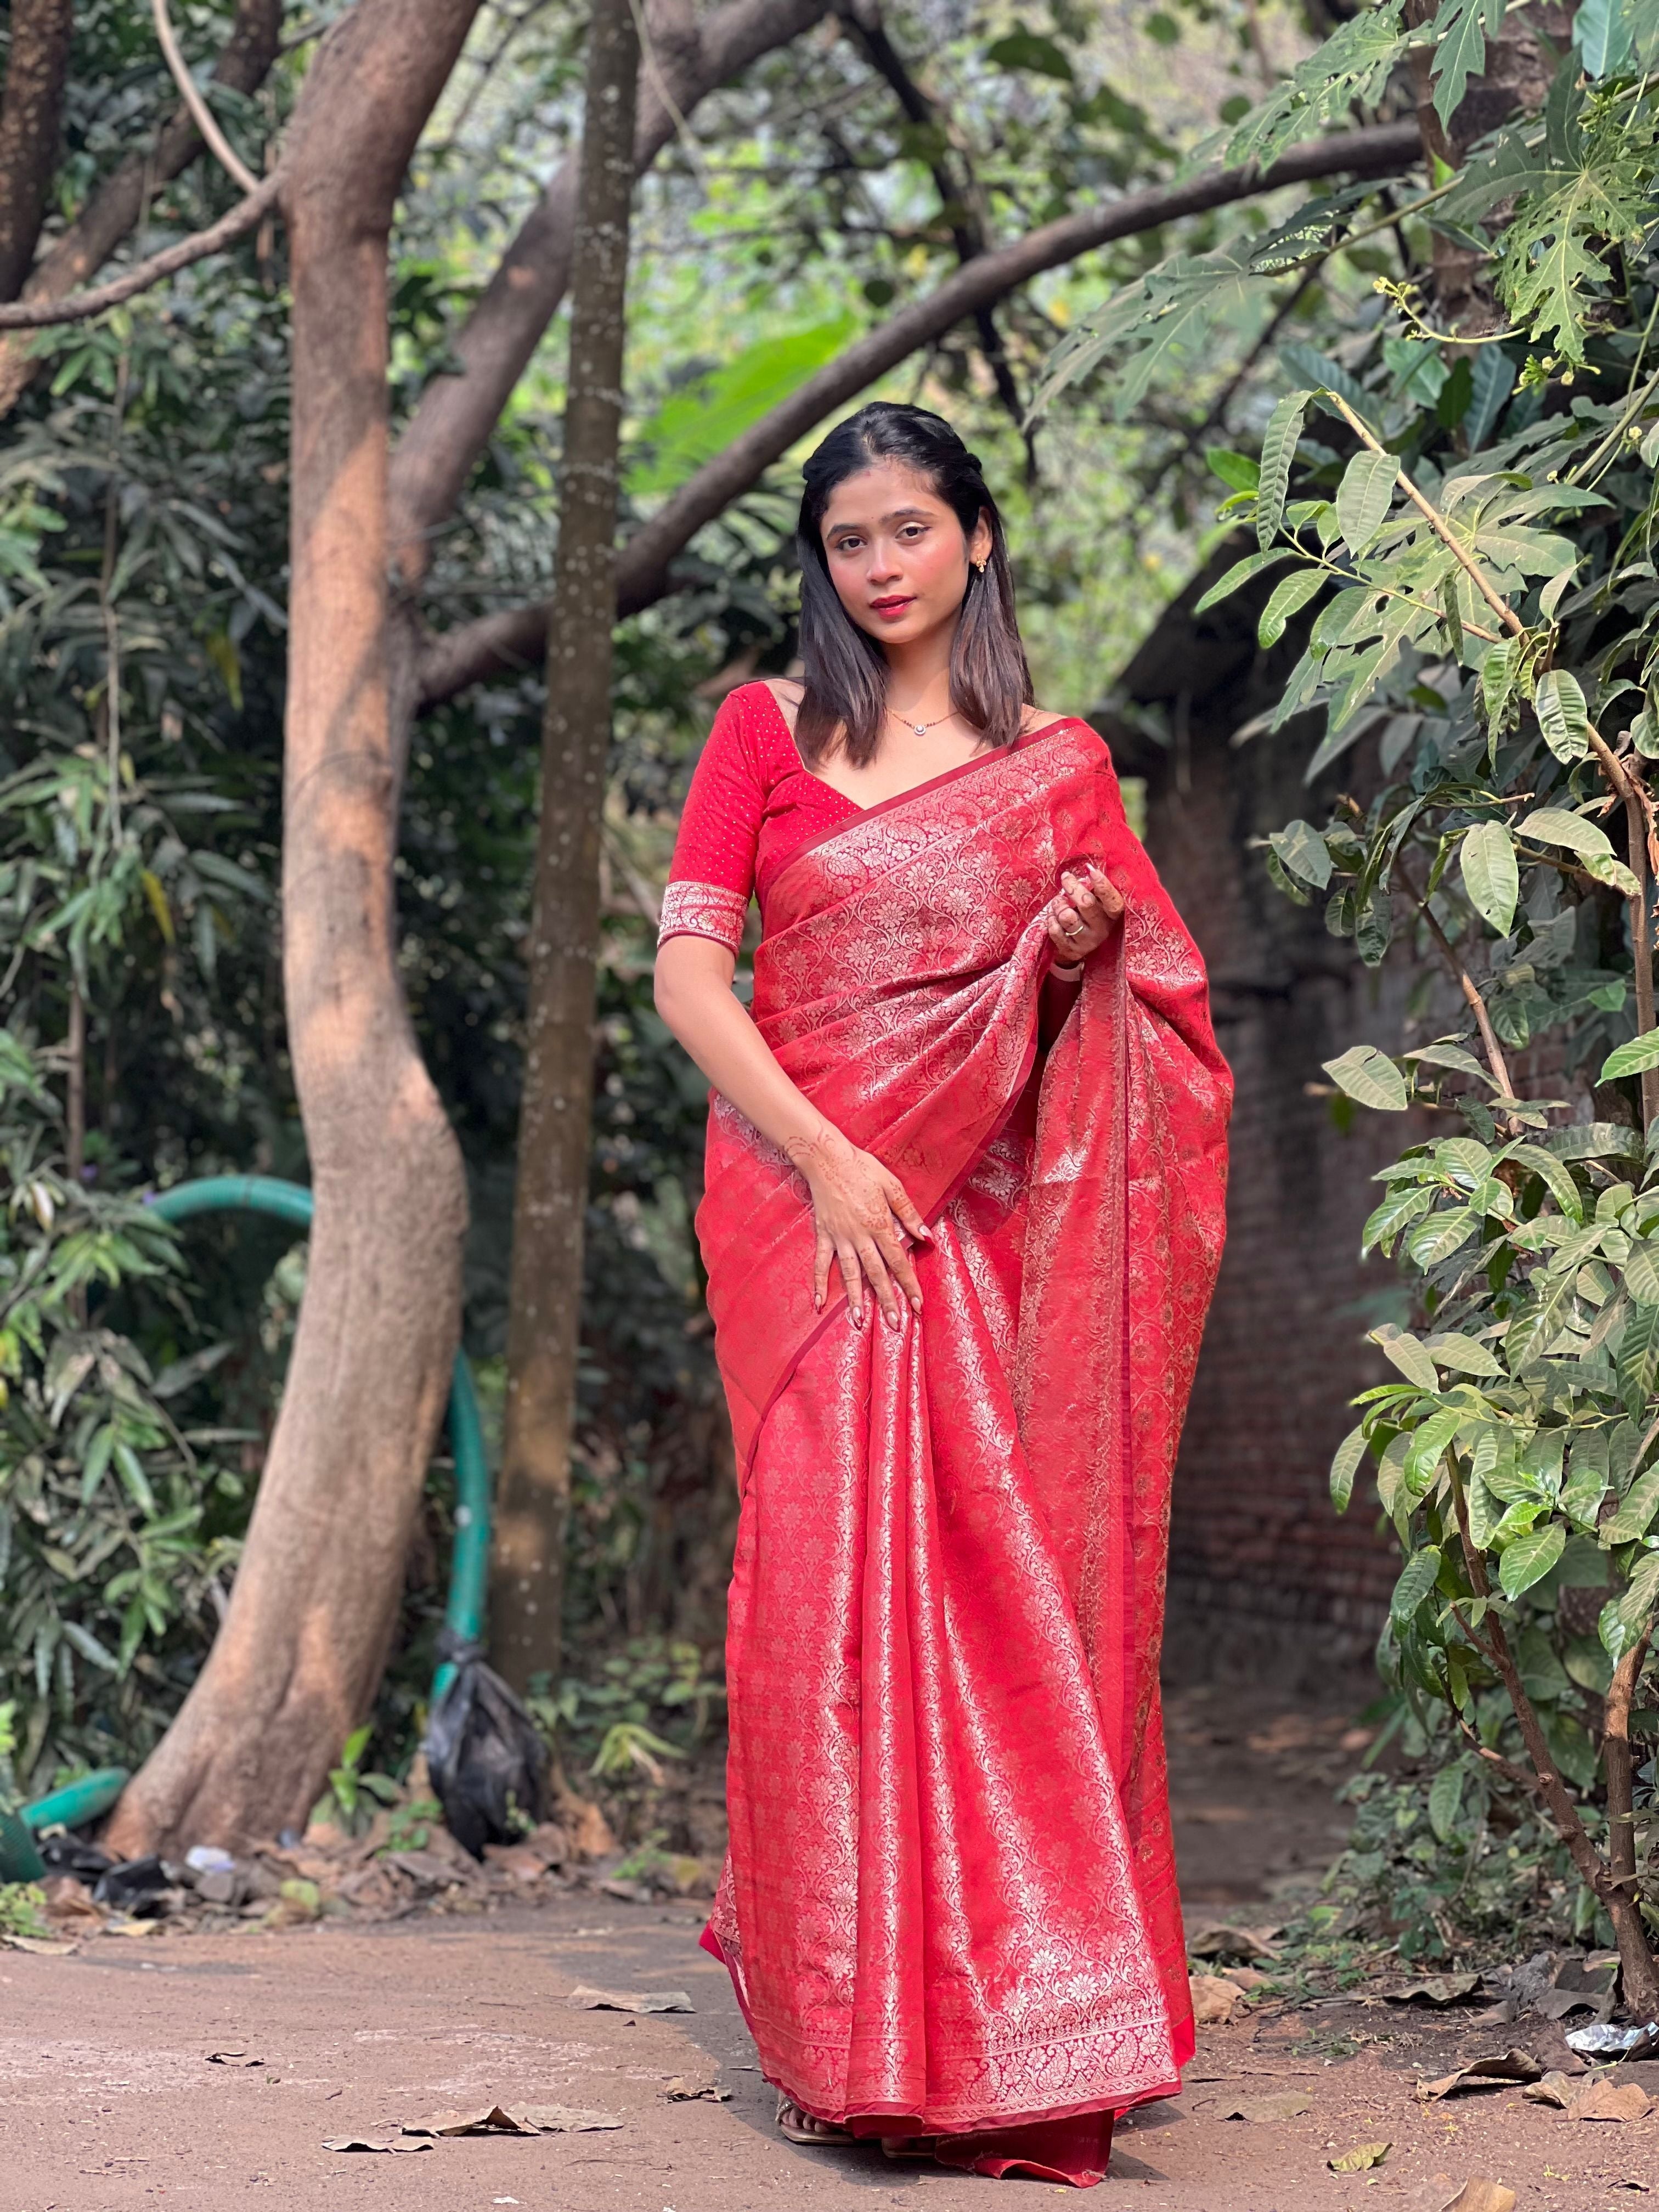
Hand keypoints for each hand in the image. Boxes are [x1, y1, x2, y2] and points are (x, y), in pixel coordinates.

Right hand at [784, 1123, 929, 1329]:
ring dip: (855, 1299)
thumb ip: (908, 1213)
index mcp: (879, 1224)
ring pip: (849, 1273)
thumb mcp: (892, 1186)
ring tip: (860, 1322)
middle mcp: (859, 1236)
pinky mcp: (823, 1234)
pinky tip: (819, 1304)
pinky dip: (819, 1283)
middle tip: (895, 1324)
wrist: (827, 1158)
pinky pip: (820, 1262)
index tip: (917, 1305)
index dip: (908, 1284)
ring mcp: (839, 1237)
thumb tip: (925, 1237)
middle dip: (887, 1300)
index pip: (898, 1261)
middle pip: (876, 1274)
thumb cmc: (862, 1168)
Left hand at [1046, 862, 1124, 967]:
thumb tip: (1087, 869)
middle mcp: (1103, 929)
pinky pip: (1055, 930)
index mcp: (1113, 915)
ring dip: (1058, 905)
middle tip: (1065, 878)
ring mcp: (1087, 941)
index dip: (1102, 884)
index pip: (1113, 901)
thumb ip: (1093, 888)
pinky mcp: (1071, 950)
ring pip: (1067, 916)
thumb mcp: (1096, 902)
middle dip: (1072, 887)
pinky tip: (1053, 916)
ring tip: (1057, 902)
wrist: (1078, 945)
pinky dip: (1050, 919)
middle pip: (1087, 903)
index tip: (1089, 869)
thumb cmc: (1087, 915)